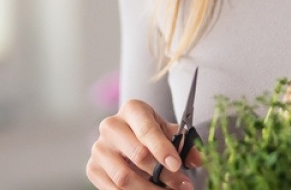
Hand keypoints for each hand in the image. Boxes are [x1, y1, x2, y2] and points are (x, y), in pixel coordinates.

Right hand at [87, 99, 203, 189]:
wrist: (127, 137)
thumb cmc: (151, 133)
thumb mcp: (169, 132)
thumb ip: (184, 144)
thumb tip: (197, 160)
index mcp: (133, 110)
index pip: (146, 130)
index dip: (162, 149)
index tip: (176, 165)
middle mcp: (111, 126)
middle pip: (137, 155)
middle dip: (163, 174)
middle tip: (182, 185)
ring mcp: (99, 148)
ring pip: (124, 176)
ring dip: (149, 189)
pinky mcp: (93, 168)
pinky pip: (112, 188)